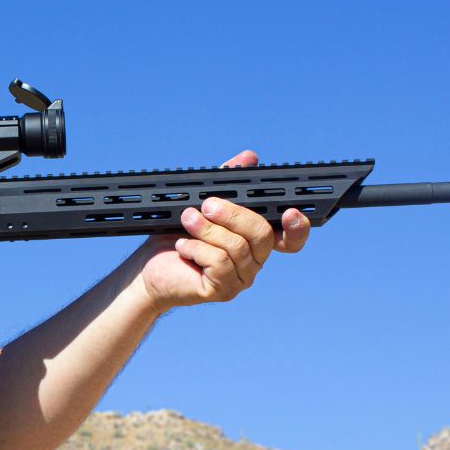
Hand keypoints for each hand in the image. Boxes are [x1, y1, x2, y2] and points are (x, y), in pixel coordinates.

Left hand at [135, 150, 309, 313]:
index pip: (291, 239)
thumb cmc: (177, 234)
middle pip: (261, 234)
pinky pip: (219, 263)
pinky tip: (183, 246)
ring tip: (187, 220)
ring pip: (237, 247)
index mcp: (254, 240)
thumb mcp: (203, 203)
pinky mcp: (222, 290)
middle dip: (232, 214)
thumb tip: (249, 158)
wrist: (151, 266)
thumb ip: (227, 182)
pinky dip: (197, 248)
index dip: (298, 227)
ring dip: (207, 229)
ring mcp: (240, 278)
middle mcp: (253, 261)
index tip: (290, 211)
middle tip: (206, 205)